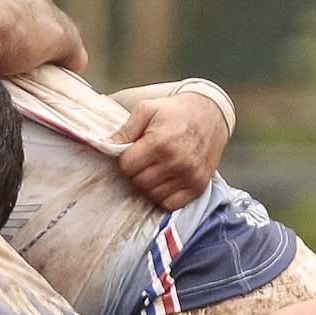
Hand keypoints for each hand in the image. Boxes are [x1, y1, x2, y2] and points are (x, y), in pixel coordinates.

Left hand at [113, 93, 230, 211]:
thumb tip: (104, 146)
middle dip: (135, 173)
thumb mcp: (147, 109)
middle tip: (142, 161)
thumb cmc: (175, 111)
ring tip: (154, 169)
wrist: (211, 114)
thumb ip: (125, 130)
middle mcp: (176, 162)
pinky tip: (164, 181)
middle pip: (138, 183)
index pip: (127, 167)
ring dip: (148, 185)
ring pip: (152, 195)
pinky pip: (171, 205)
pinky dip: (164, 196)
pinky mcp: (198, 186)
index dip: (124, 161)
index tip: (131, 154)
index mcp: (160, 142)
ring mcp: (189, 176)